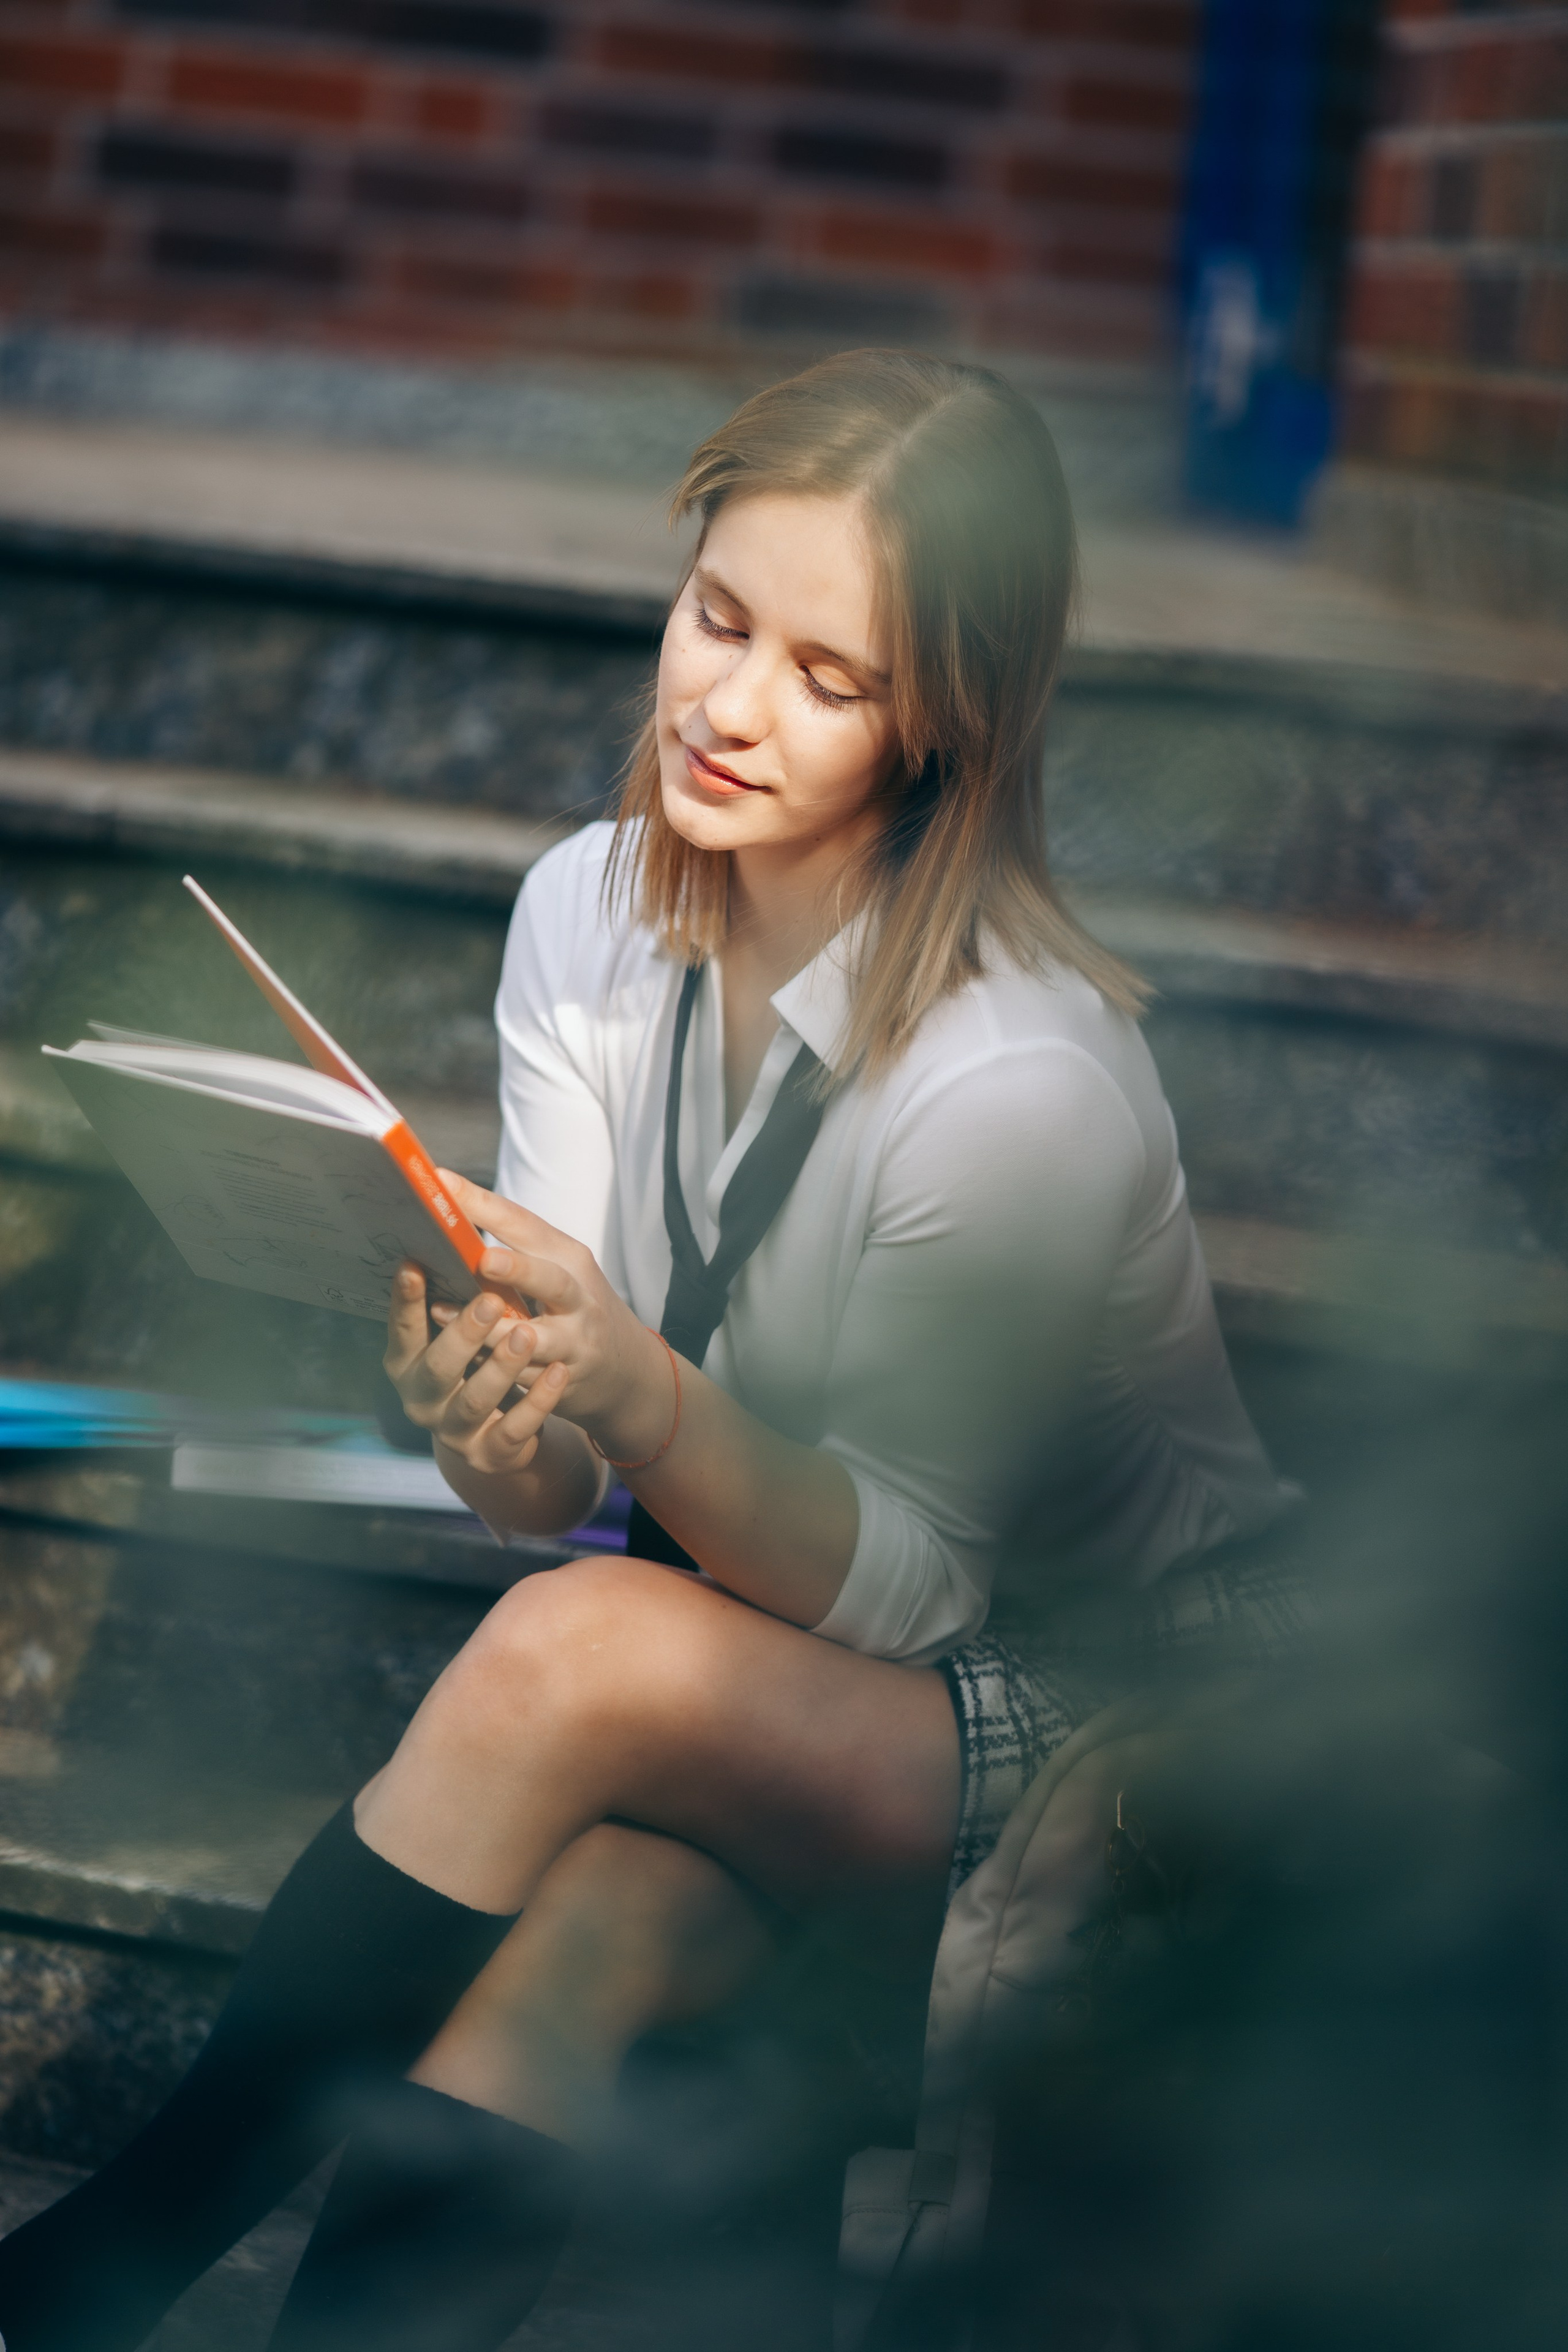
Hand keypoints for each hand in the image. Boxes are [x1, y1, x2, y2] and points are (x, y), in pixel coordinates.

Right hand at [383, 1260, 568, 1478]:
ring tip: (528, 1334)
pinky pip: (515, 1430)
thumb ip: (454, 1294)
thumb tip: (459, 1225)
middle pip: (438, 1368)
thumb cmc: (475, 1365)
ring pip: (476, 1401)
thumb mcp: (456, 1334)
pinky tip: (559, 1373)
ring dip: (501, 1367)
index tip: (413, 1266)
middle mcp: (423, 1399)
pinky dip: (537, 1402)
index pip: (402, 1330)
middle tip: (490, 1300)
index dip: (405, 1302)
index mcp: (408, 1362)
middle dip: (463, 1335)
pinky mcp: (491, 1454)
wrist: (495, 1432)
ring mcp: (454, 1430)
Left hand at [435, 1171, 677, 1464]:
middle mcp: (579, 1299)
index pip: (526, 1225)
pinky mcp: (564, 1381)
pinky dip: (491, 1368)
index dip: (484, 1206)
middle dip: (518, 1270)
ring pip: (533, 1338)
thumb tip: (446, 1214)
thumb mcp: (558, 1267)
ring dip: (490, 1329)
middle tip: (482, 1260)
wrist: (624, 1367)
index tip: (443, 1184)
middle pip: (551, 1282)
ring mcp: (574, 1343)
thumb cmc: (575, 1303)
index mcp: (570, 1259)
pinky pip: (523, 1377)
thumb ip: (513, 1246)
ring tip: (442, 1311)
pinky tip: (458, 1358)